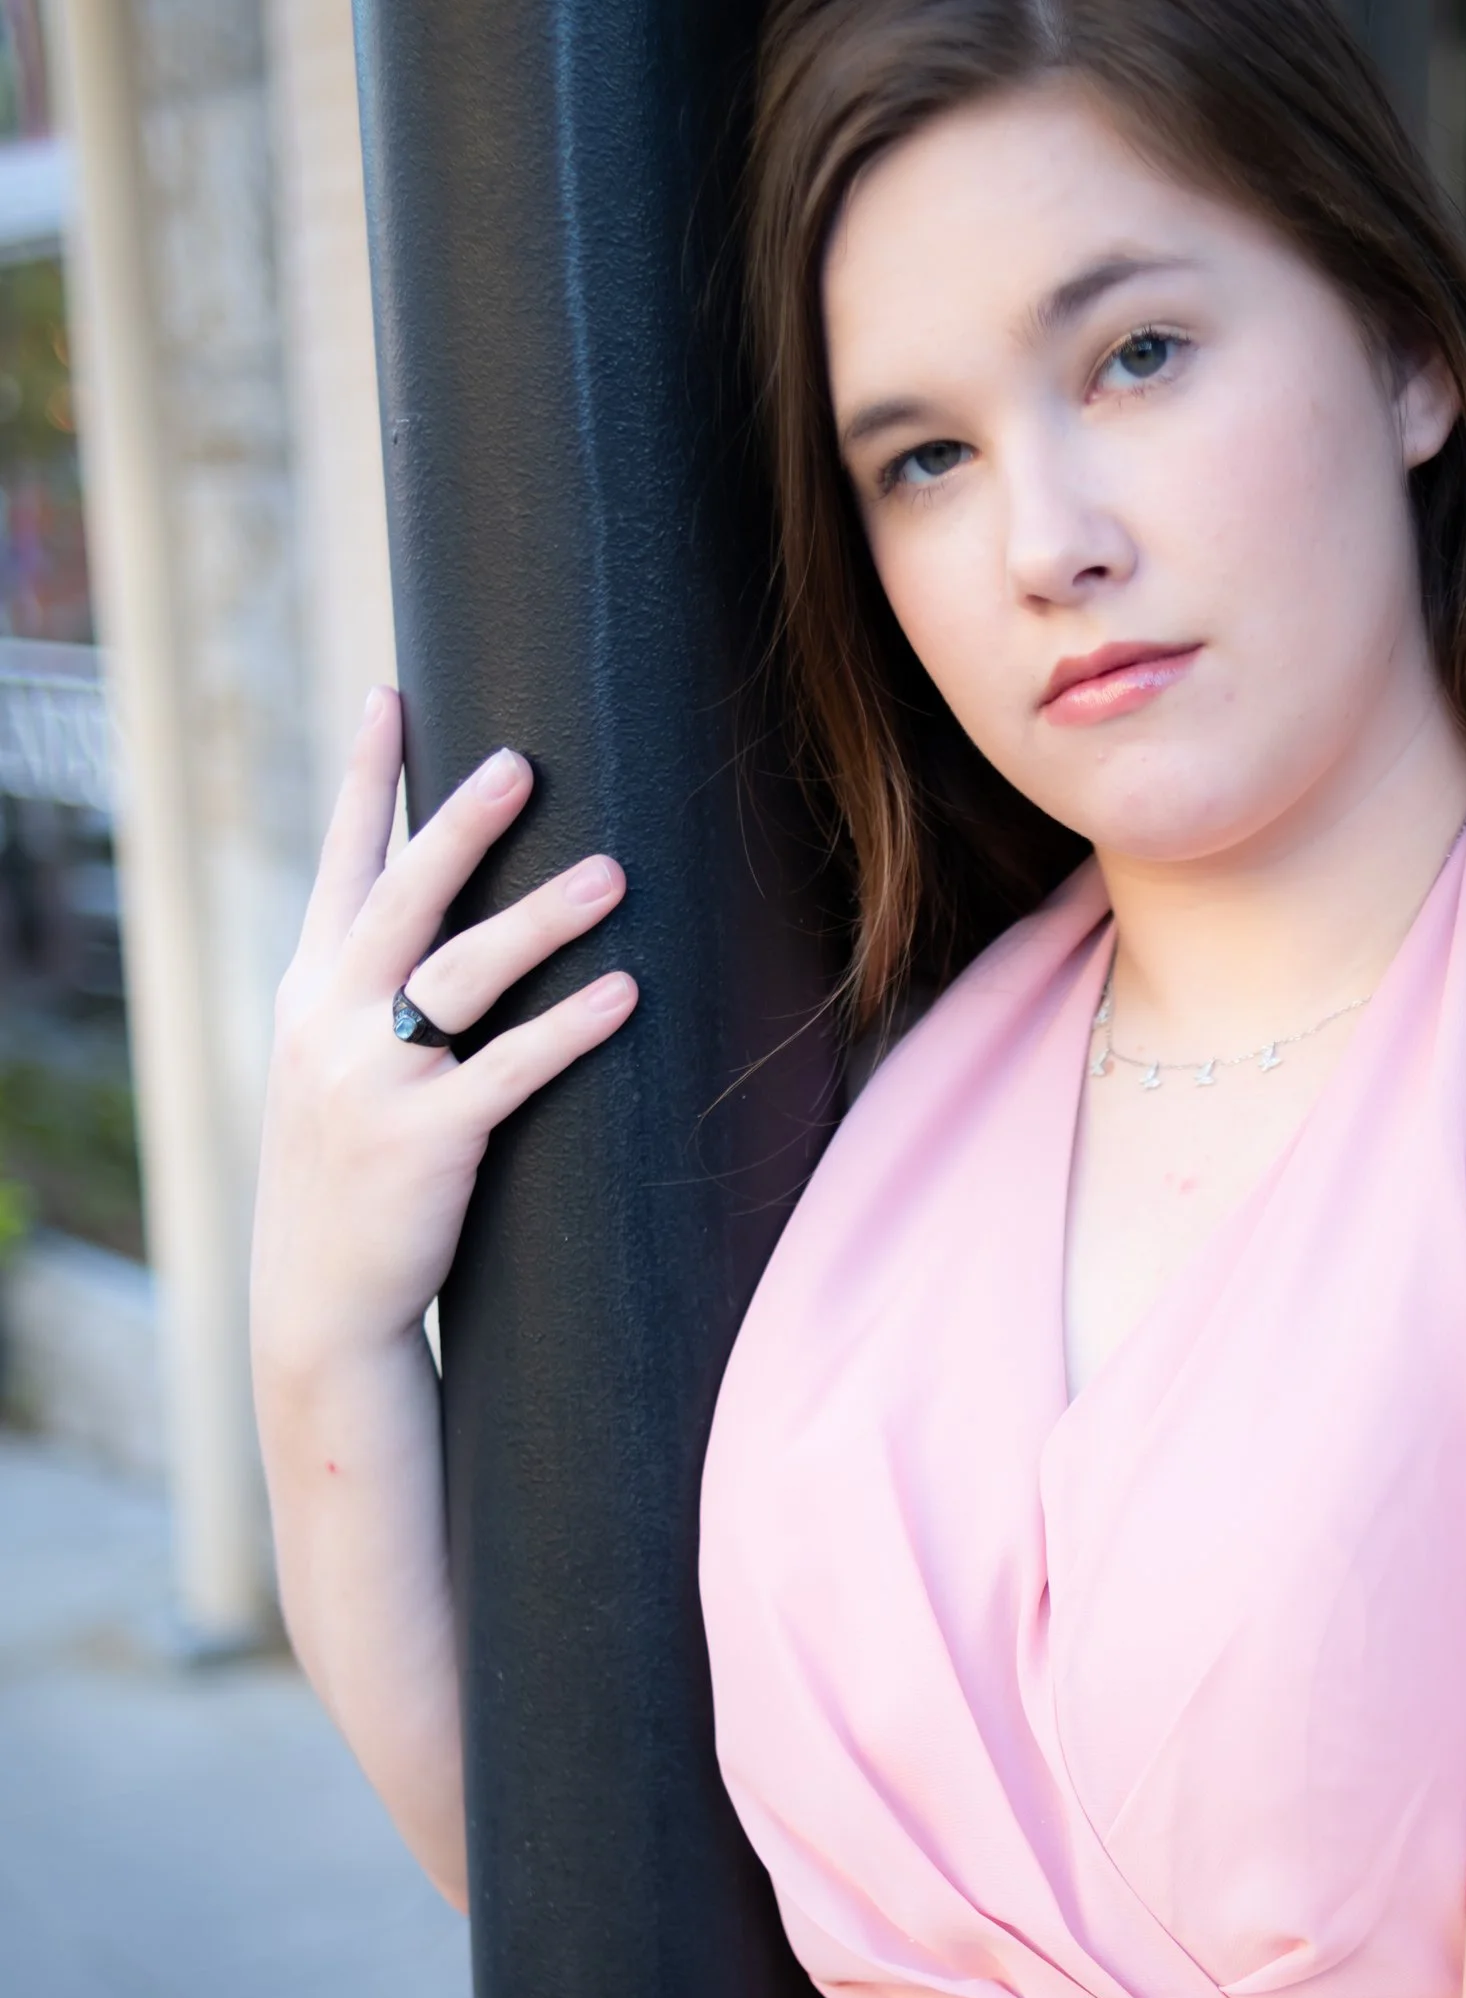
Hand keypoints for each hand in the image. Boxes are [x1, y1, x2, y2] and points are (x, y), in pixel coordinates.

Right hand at [251, 689, 636, 1380]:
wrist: (320, 1304)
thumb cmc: (350, 1179)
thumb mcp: (331, 1072)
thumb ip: (375, 996)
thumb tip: (452, 924)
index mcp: (309, 991)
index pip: (338, 864)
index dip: (362, 779)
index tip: (388, 693)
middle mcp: (328, 1021)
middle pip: (401, 898)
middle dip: (458, 825)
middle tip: (520, 762)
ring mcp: (372, 1081)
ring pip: (462, 974)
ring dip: (541, 918)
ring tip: (613, 872)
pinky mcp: (424, 1143)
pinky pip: (511, 1071)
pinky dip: (570, 1028)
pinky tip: (624, 991)